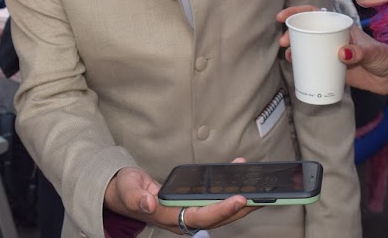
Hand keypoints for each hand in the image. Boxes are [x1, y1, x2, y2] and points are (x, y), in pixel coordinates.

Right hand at [104, 162, 255, 233]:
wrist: (123, 193)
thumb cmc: (126, 191)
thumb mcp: (127, 190)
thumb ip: (137, 197)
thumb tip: (150, 203)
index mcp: (168, 217)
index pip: (200, 217)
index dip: (222, 210)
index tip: (240, 199)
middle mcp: (182, 218)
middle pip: (218, 218)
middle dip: (242, 209)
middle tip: (264, 196)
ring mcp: (188, 212)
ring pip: (221, 211)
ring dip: (242, 201)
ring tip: (261, 187)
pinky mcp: (192, 204)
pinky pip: (215, 199)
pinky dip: (229, 187)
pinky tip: (238, 170)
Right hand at [277, 6, 387, 99]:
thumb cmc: (385, 58)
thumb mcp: (372, 52)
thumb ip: (358, 53)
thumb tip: (341, 54)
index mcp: (341, 26)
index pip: (316, 14)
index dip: (298, 13)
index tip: (284, 17)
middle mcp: (334, 38)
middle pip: (308, 31)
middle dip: (292, 33)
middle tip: (284, 42)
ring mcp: (332, 53)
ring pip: (309, 48)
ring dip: (296, 50)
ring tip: (289, 55)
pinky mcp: (333, 69)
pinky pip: (315, 65)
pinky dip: (304, 66)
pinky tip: (296, 69)